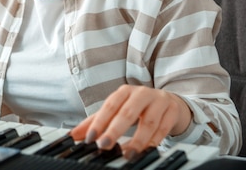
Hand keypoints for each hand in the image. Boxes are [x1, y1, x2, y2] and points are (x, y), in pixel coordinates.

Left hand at [70, 85, 191, 159]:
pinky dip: (154, 141)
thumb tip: (73, 135)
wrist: (170, 102)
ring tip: (128, 154)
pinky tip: (145, 151)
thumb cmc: (138, 107)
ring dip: (137, 140)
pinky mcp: (172, 111)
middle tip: (104, 145)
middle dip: (115, 130)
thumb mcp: (117, 110)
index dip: (99, 122)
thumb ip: (95, 122)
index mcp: (124, 91)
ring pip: (149, 122)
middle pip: (127, 112)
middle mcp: (141, 94)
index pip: (109, 106)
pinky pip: (163, 128)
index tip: (89, 138)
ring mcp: (159, 101)